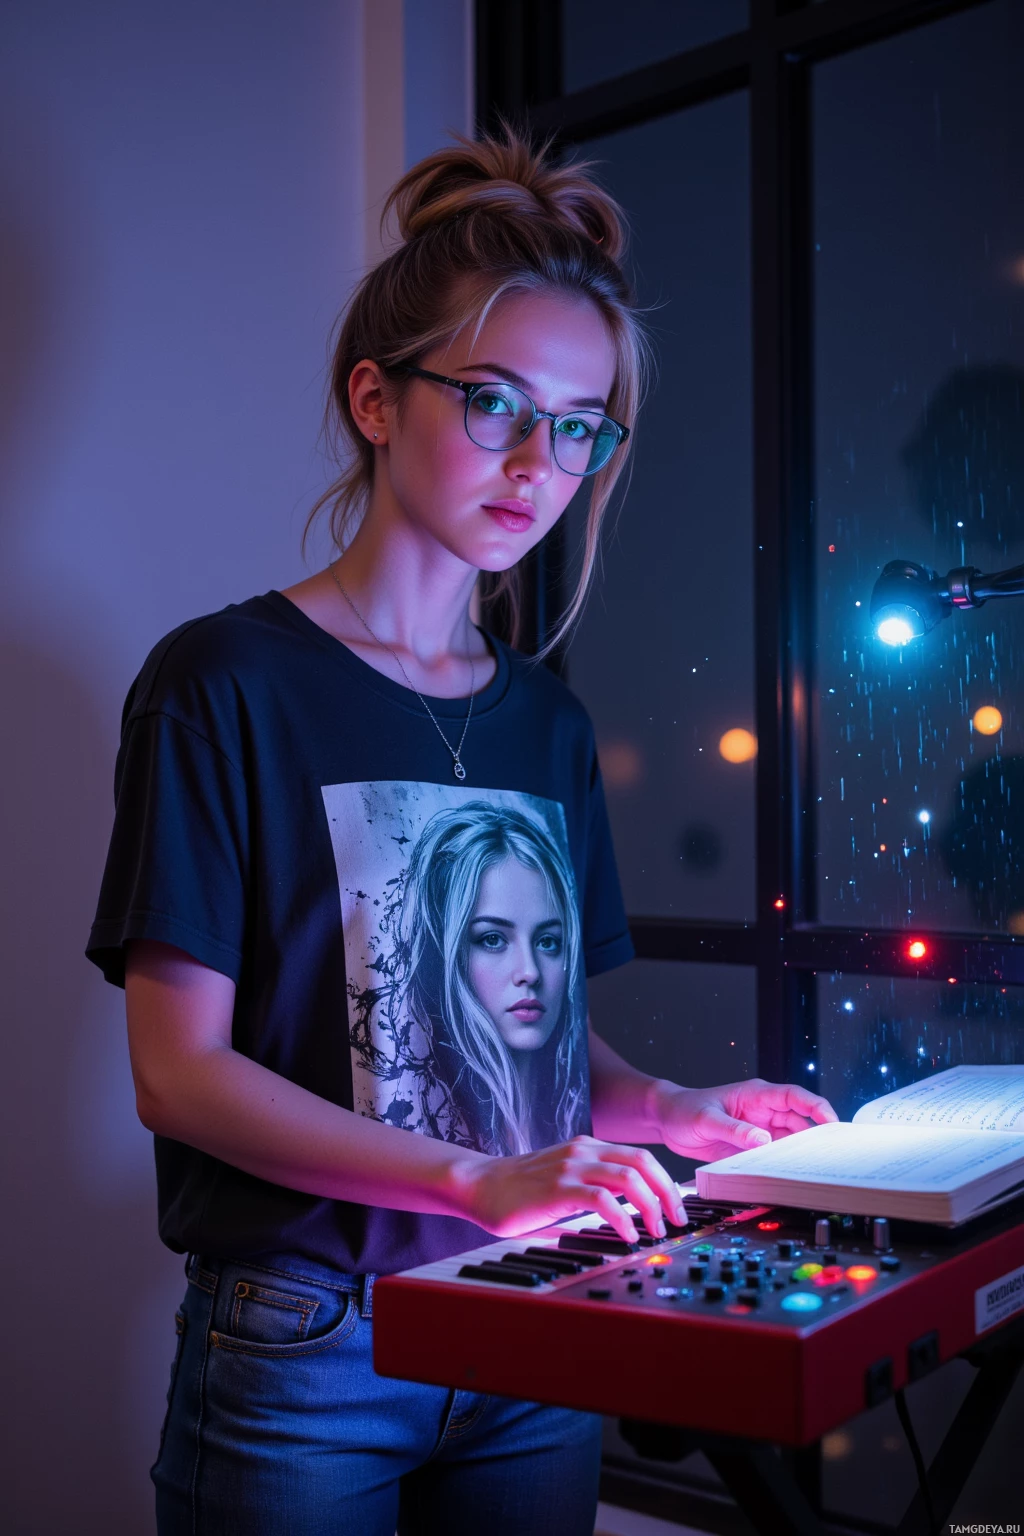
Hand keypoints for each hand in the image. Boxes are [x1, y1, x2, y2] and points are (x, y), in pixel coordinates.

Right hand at [455, 1134, 686, 1244]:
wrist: (478, 1184)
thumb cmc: (520, 1188)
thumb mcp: (564, 1179)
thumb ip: (593, 1187)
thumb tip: (631, 1213)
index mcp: (588, 1146)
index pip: (641, 1157)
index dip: (666, 1182)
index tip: (676, 1207)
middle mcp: (583, 1150)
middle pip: (643, 1163)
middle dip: (668, 1193)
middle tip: (677, 1220)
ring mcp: (570, 1167)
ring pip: (629, 1178)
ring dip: (651, 1207)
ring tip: (655, 1230)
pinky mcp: (557, 1189)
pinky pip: (602, 1200)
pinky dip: (622, 1218)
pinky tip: (626, 1234)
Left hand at [654, 1078, 837, 1163]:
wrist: (667, 1120)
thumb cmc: (684, 1110)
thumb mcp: (706, 1120)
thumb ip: (734, 1130)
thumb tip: (763, 1140)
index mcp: (756, 1095)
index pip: (794, 1097)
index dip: (816, 1107)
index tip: (832, 1122)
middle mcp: (762, 1111)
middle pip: (799, 1121)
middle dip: (816, 1136)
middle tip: (829, 1156)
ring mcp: (759, 1129)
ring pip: (790, 1140)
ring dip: (800, 1153)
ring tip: (811, 1170)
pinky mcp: (751, 1146)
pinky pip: (774, 1155)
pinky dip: (782, 1164)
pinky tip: (788, 1176)